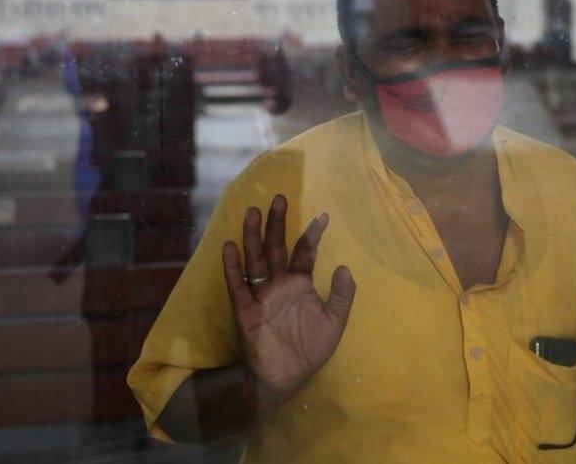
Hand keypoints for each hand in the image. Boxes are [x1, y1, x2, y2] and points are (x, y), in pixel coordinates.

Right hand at [222, 195, 355, 406]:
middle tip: (279, 198)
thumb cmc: (309, 350)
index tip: (323, 215)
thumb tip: (345, 266)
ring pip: (256, 259)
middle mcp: (279, 283)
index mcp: (299, 283)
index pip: (304, 252)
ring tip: (252, 212)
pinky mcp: (245, 310)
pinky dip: (233, 267)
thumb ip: (342, 296)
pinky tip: (230, 246)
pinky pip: (238, 285)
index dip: (312, 234)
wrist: (285, 378)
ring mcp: (260, 294)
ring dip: (253, 236)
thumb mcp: (334, 322)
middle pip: (276, 247)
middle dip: (277, 223)